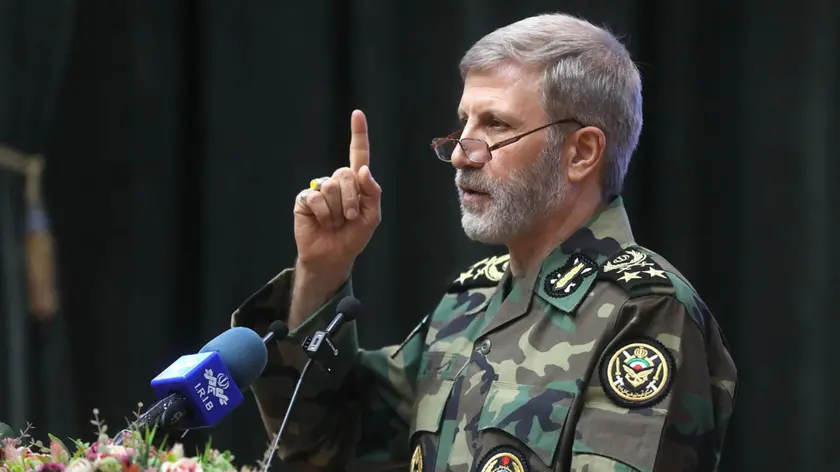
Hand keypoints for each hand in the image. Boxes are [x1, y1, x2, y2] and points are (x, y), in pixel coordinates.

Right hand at [293, 109, 381, 273]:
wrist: (334, 255)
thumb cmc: (354, 235)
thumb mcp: (372, 216)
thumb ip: (372, 193)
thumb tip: (363, 170)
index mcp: (356, 183)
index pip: (358, 154)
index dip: (358, 134)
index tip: (357, 114)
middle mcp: (337, 181)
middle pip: (345, 174)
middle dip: (351, 199)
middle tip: (349, 218)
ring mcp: (320, 188)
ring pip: (331, 188)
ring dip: (337, 210)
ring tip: (335, 222)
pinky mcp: (305, 198)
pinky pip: (316, 198)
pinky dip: (324, 214)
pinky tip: (322, 222)